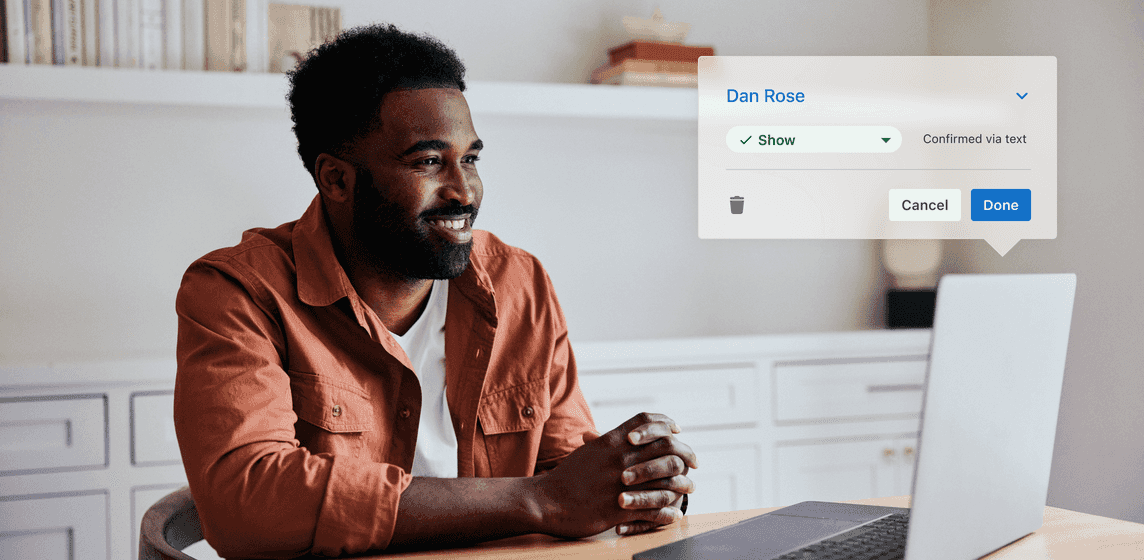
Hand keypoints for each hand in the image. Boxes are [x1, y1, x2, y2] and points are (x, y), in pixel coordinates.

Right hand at [531, 412, 696, 538]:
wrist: (544, 501)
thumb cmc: (565, 477)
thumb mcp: (588, 451)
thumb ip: (607, 441)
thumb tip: (626, 435)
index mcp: (611, 442)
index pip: (646, 421)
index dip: (667, 423)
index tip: (678, 430)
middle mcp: (620, 459)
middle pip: (665, 446)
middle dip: (685, 453)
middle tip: (693, 461)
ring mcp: (621, 484)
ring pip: (666, 479)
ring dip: (682, 484)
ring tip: (689, 488)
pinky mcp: (619, 510)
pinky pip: (653, 510)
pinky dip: (668, 512)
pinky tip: (675, 513)